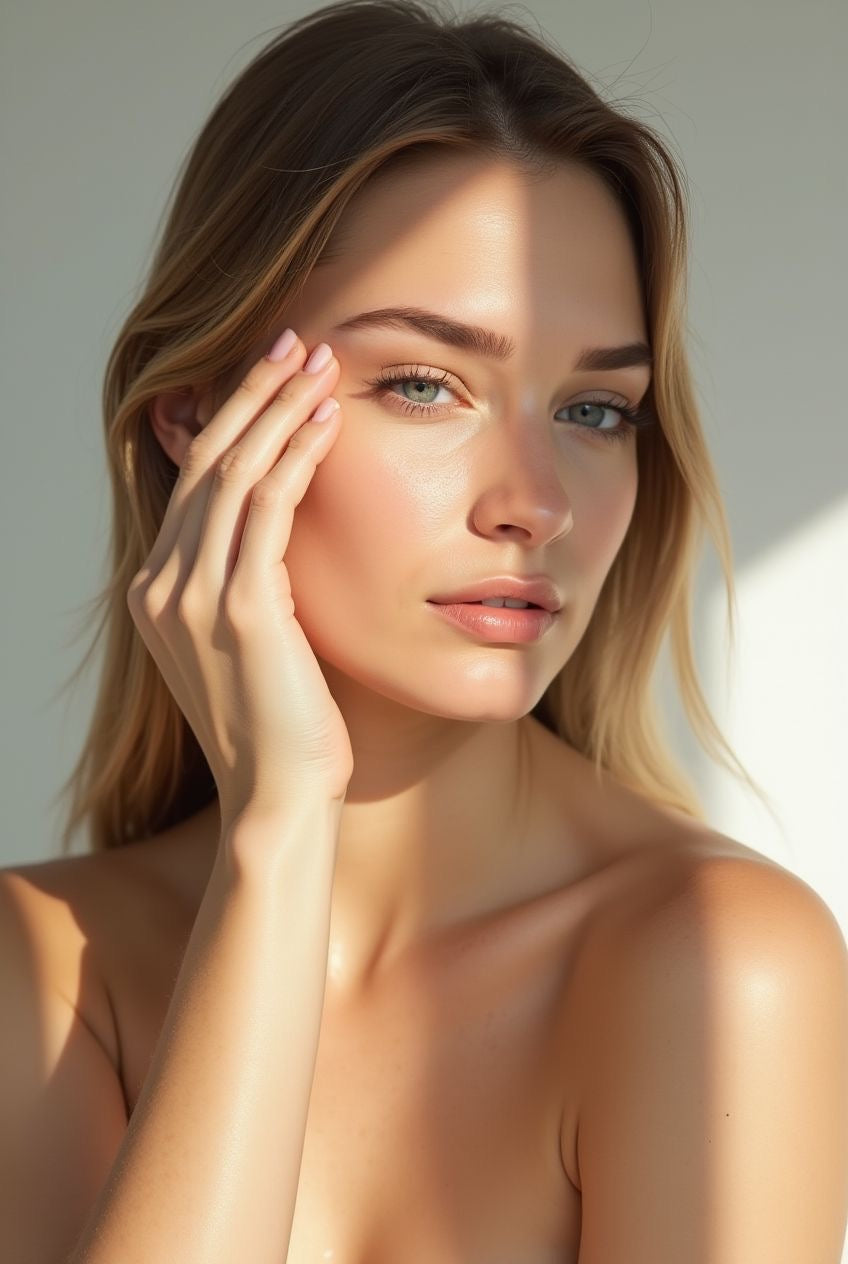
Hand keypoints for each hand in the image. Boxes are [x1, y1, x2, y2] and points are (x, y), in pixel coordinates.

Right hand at [127, 332, 353, 832]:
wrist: (279, 799)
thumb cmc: (282, 729)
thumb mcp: (253, 646)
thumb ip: (250, 586)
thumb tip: (283, 534)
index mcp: (159, 594)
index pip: (194, 484)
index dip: (233, 421)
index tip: (274, 376)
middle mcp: (161, 586)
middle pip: (205, 463)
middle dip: (252, 394)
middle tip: (295, 343)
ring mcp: (192, 596)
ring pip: (232, 472)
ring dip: (277, 409)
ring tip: (317, 362)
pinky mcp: (239, 608)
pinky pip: (267, 508)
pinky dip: (295, 457)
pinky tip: (326, 422)